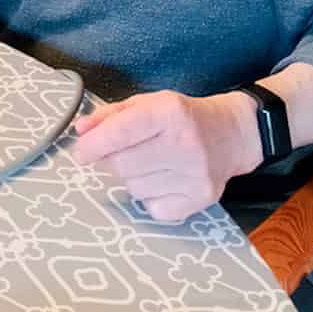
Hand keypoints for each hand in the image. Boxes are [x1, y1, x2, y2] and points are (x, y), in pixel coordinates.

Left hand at [71, 90, 261, 222]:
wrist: (232, 134)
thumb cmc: (182, 117)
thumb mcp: (146, 103)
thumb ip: (110, 115)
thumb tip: (80, 130)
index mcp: (169, 113)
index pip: (120, 132)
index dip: (93, 145)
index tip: (80, 154)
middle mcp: (186, 143)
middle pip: (122, 165)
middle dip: (110, 161)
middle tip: (120, 154)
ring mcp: (196, 174)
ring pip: (134, 188)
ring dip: (131, 178)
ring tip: (150, 163)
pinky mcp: (202, 198)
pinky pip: (153, 208)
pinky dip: (150, 197)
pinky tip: (163, 180)